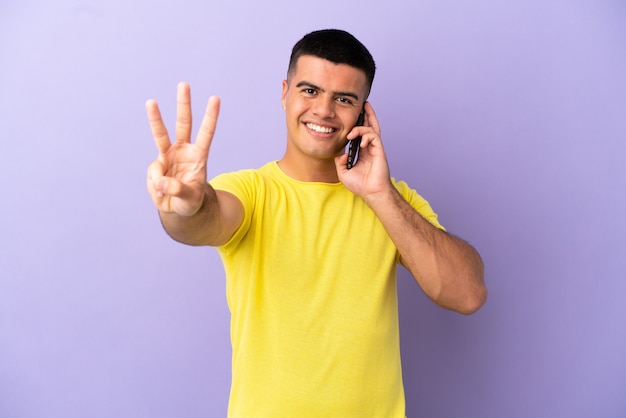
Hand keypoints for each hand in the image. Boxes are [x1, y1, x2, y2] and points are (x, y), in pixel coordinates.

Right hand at [146, 82, 220, 215]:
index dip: (210, 117)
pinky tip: (161, 192)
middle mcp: (183, 150)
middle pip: (183, 123)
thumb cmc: (190, 201)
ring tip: (151, 101)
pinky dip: (155, 185)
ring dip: (155, 117)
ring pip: (160, 133)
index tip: (215, 98)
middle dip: (184, 104)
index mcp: (199, 156)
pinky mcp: (156, 164)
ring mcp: (168, 155)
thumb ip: (177, 190)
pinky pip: (153, 172)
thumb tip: (162, 181)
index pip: (206, 133)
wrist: (177, 208)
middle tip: (184, 84)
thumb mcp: (189, 199)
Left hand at [335, 101, 392, 199]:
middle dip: (368, 114)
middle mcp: (370, 148)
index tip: (352, 118)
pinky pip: (374, 136)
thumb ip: (339, 162)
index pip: (362, 134)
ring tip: (352, 132)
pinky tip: (360, 142)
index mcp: (363, 152)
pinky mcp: (379, 150)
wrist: (371, 193)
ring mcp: (375, 149)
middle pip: (371, 126)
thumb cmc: (361, 186)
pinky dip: (366, 135)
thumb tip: (339, 153)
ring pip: (372, 129)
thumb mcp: (343, 173)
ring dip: (362, 126)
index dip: (358, 125)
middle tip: (364, 104)